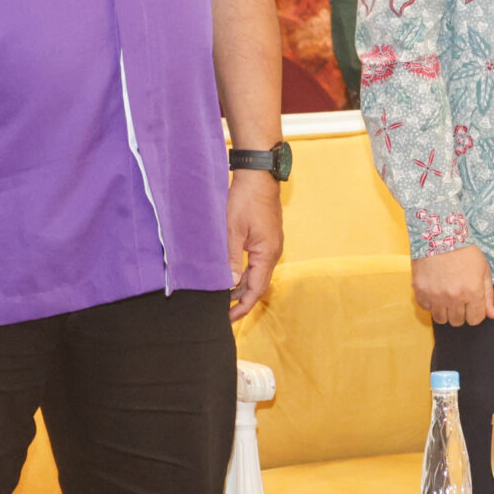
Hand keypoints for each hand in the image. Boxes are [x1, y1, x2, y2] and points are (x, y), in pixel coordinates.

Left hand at [228, 171, 283, 319]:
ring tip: (222, 294)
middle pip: (257, 284)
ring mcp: (271, 245)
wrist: (259, 174)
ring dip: (241, 285)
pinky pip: (256, 262)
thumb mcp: (233, 230)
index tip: (228, 318)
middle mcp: (273, 252)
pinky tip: (230, 272)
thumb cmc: (246, 199)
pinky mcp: (266, 238)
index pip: (256, 290)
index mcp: (267, 254)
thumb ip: (230, 259)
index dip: (242, 306)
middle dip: (241, 299)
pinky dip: (244, 271)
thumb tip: (228, 285)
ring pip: (256, 273)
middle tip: (221, 311)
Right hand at [413, 246, 493, 324]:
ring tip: (446, 298)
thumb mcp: (483, 269)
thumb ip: (488, 295)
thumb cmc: (465, 251)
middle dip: (461, 313)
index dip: (475, 313)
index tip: (472, 305)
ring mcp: (435, 295)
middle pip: (458, 321)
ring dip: (445, 311)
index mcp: (472, 292)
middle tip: (459, 299)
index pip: (475, 319)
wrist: (439, 235)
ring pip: (440, 319)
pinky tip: (435, 291)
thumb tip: (493, 316)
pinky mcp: (420, 291)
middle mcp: (454, 297)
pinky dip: (430, 303)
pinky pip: (426, 308)